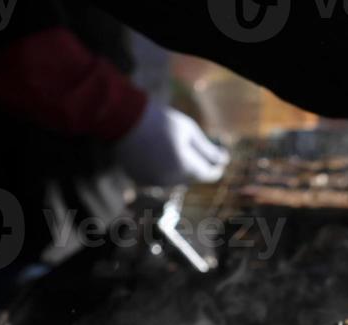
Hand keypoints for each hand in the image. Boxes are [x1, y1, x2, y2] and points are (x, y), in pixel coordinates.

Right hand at [115, 102, 229, 186]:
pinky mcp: (140, 180)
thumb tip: (224, 161)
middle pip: (192, 177)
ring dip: (180, 168)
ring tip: (174, 148)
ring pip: (175, 179)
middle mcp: (170, 180)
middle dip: (197, 165)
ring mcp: (154, 182)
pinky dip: (163, 169)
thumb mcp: (189, 130)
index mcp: (185, 167)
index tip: (221, 158)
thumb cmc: (160, 121)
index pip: (208, 175)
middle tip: (197, 150)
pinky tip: (159, 154)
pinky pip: (159, 178)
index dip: (216, 167)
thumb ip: (208, 149)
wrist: (123, 119)